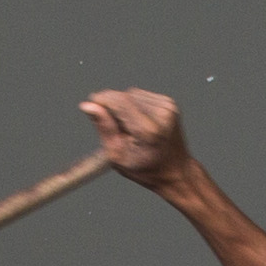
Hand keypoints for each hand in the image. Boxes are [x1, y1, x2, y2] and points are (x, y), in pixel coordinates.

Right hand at [80, 86, 199, 192]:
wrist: (177, 172)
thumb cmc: (146, 170)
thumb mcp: (118, 156)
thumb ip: (104, 128)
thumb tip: (88, 105)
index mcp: (149, 131)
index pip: (119, 102)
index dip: (101, 101)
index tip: (91, 107)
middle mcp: (161, 115)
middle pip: (124, 96)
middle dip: (113, 106)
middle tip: (115, 128)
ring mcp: (168, 107)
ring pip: (132, 93)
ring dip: (124, 106)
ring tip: (129, 129)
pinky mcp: (169, 103)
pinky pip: (142, 96)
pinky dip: (135, 106)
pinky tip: (138, 123)